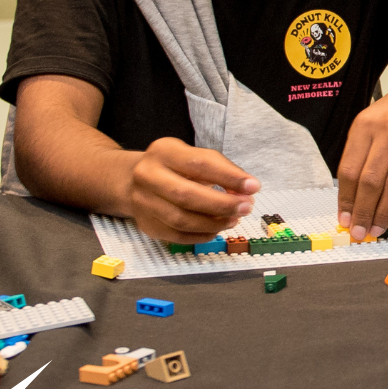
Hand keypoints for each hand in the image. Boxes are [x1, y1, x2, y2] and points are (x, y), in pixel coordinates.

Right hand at [123, 137, 259, 243]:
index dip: (229, 176)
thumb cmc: (174, 167)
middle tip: (246, 207)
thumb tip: (247, 190)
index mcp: (163, 152)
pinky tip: (217, 229)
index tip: (253, 186)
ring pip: (182, 220)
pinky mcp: (147, 225)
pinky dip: (203, 235)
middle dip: (222, 204)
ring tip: (234, 219)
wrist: (134, 180)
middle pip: (186, 195)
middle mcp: (147, 176)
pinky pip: (178, 236)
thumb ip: (222, 170)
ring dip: (214, 223)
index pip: (199, 163)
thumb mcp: (194, 156)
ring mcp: (143, 202)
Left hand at [338, 71, 387, 239]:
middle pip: (372, 180)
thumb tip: (351, 200)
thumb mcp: (370, 123)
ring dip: (384, 212)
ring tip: (376, 228)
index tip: (344, 219)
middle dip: (364, 211)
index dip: (346, 199)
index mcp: (366, 124)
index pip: (350, 169)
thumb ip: (359, 157)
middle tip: (360, 232)